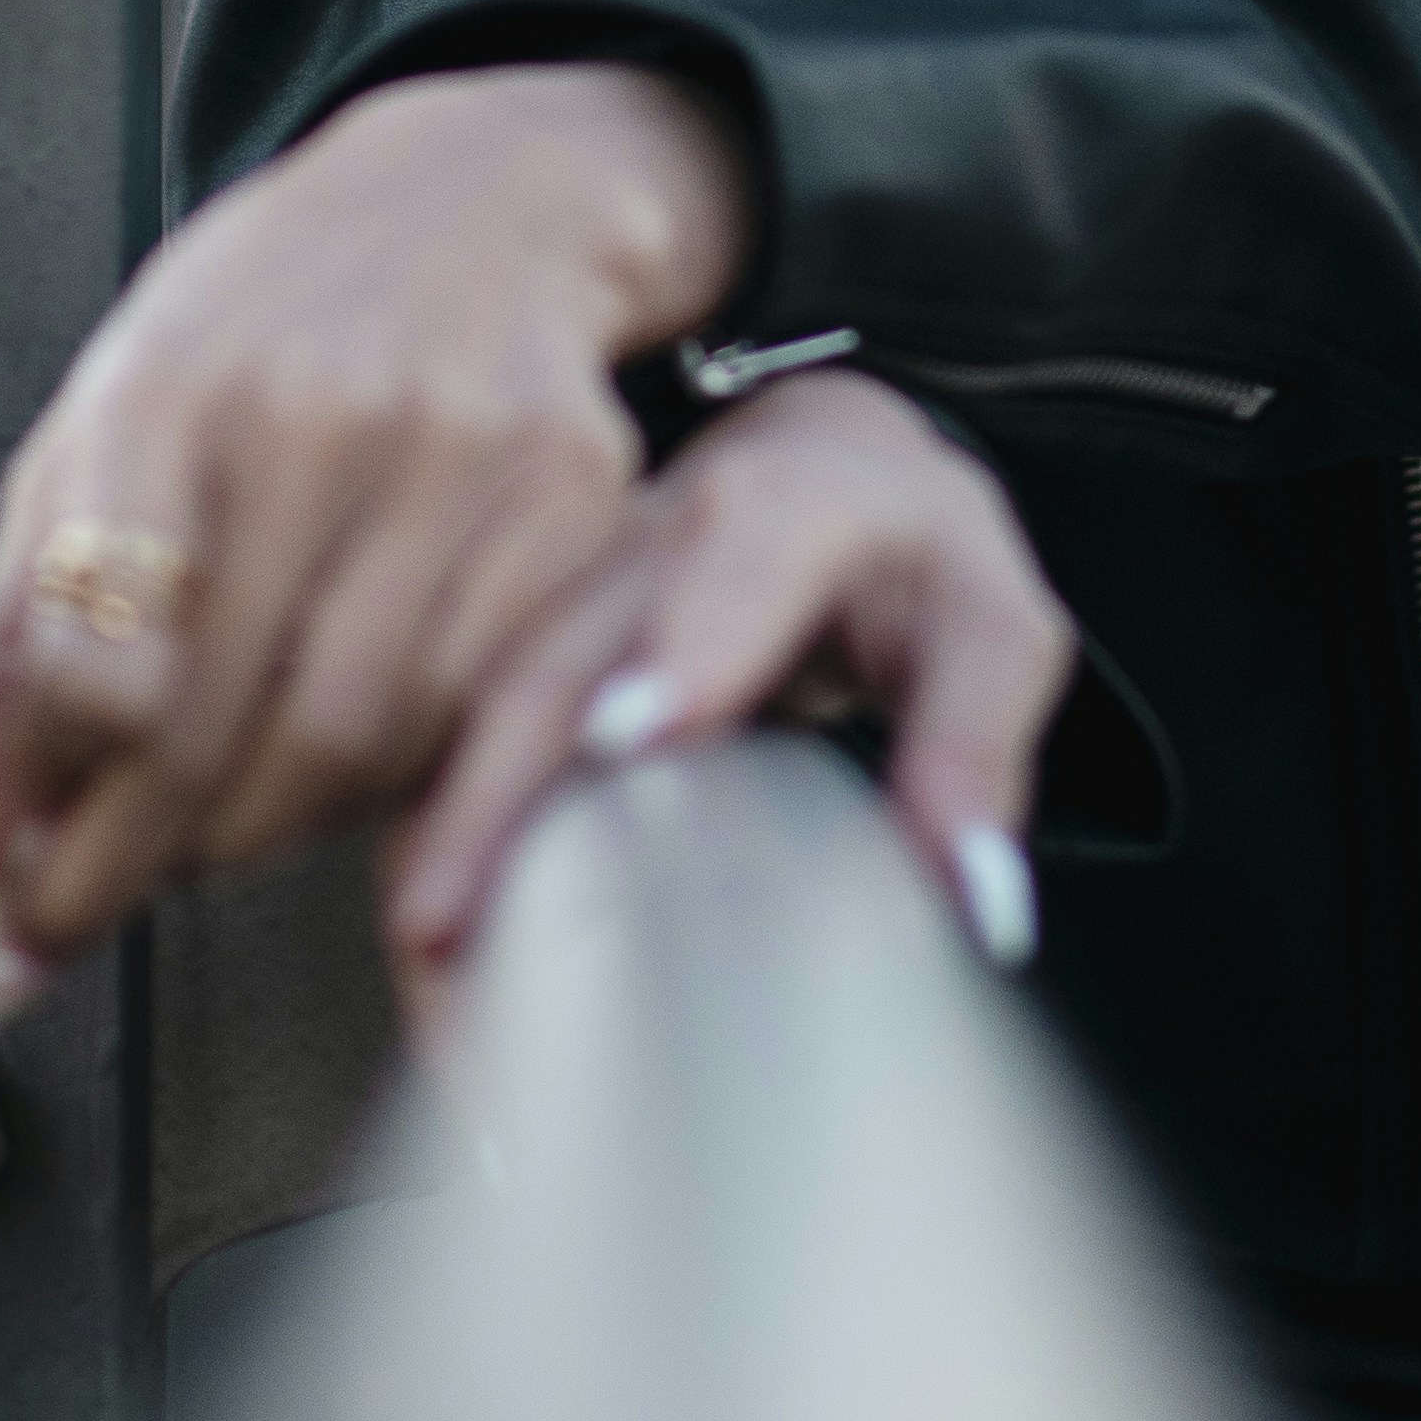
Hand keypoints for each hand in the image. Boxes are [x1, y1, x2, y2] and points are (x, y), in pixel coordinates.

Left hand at [0, 61, 749, 1007]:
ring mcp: (456, 447)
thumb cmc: (264, 331)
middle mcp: (312, 412)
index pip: (89, 653)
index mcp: (164, 387)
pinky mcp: (570, 489)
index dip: (55, 803)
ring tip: (219, 825)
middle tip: (103, 902)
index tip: (29, 877)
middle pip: (217, 726)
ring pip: (354, 741)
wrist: (471, 203)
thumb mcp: (94, 431)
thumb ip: (16, 637)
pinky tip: (344, 762)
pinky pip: (475, 709)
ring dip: (267, 833)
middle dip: (142, 862)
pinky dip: (397, 781)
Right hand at [385, 372, 1079, 992]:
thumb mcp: (992, 633)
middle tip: (452, 921)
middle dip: (498, 782)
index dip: (681, 648)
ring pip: (486, 698)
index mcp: (786, 506)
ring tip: (428, 959)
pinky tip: (433, 936)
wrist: (829, 461)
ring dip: (446, 827)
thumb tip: (977, 906)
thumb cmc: (912, 556)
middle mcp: (656, 532)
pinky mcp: (530, 635)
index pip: (735, 565)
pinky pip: (467, 733)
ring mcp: (574, 582)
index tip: (625, 737)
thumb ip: (976, 755)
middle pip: (561, 649)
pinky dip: (443, 833)